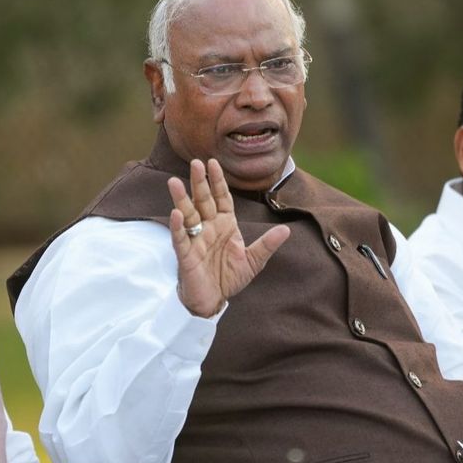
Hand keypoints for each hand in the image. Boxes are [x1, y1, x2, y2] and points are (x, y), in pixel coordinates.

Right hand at [167, 158, 289, 317]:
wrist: (213, 300)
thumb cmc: (229, 277)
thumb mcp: (253, 260)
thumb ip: (267, 244)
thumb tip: (287, 230)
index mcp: (225, 224)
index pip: (221, 198)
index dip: (217, 181)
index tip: (214, 163)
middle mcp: (208, 228)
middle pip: (203, 201)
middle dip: (199, 182)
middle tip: (196, 162)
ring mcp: (195, 240)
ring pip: (187, 215)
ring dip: (181, 199)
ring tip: (174, 181)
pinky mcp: (186, 255)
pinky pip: (180, 238)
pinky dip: (177, 226)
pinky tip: (176, 214)